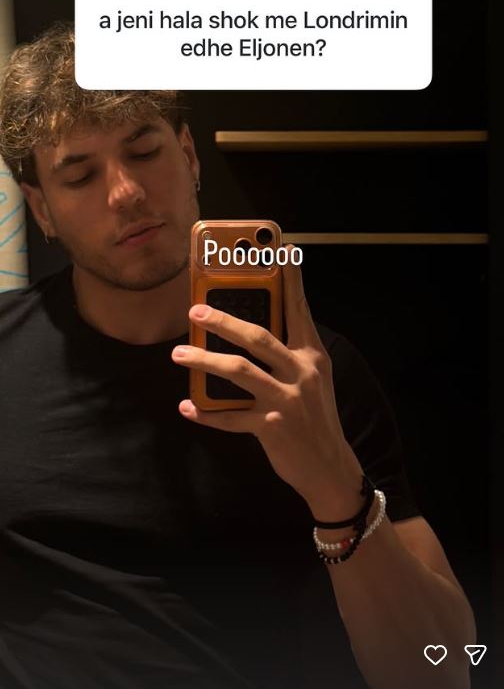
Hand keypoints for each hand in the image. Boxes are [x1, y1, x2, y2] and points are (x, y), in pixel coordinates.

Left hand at [172, 248, 363, 518]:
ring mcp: (286, 400)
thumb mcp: (311, 379)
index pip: (298, 309)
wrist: (329, 469)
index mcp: (312, 355)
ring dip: (204, 361)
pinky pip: (230, 416)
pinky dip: (206, 412)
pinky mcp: (271, 426)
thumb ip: (288, 354)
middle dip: (223, 321)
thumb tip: (249, 329)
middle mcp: (301, 372)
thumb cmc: (314, 418)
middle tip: (195, 312)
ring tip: (178, 354)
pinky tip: (188, 406)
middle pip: (258, 337)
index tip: (280, 251)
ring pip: (238, 371)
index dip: (288, 280)